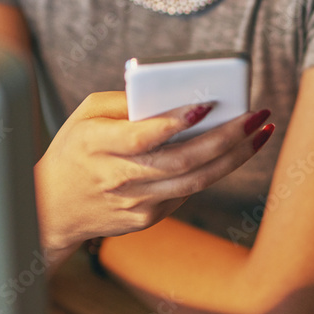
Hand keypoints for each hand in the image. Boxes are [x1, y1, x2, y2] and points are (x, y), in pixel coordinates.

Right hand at [33, 90, 273, 254]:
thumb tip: (174, 94)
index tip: (206, 104)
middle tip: (257, 114)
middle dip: (227, 137)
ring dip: (235, 157)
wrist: (52, 209)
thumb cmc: (74, 150)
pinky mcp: (147, 219)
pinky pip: (188, 191)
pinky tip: (234, 150)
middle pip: (182, 161)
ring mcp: (135, 204)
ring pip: (196, 181)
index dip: (174, 123)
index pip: (142, 137)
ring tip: (261, 132)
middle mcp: (118, 178)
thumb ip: (124, 102)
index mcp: (97, 146)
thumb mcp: (85, 115)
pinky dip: (214, 169)